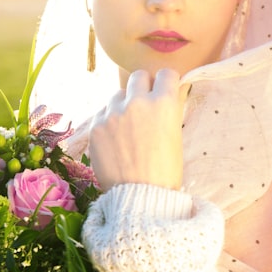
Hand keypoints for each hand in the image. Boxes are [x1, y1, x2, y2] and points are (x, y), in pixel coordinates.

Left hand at [89, 68, 189, 190]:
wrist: (139, 197)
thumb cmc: (164, 172)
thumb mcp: (175, 137)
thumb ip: (168, 112)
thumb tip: (166, 97)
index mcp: (164, 104)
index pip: (166, 74)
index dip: (166, 82)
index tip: (164, 88)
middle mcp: (138, 102)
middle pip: (138, 77)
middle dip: (143, 87)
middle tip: (144, 104)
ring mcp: (113, 113)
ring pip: (117, 95)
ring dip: (123, 104)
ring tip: (127, 126)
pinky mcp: (96, 126)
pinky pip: (103, 113)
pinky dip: (109, 121)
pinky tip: (114, 139)